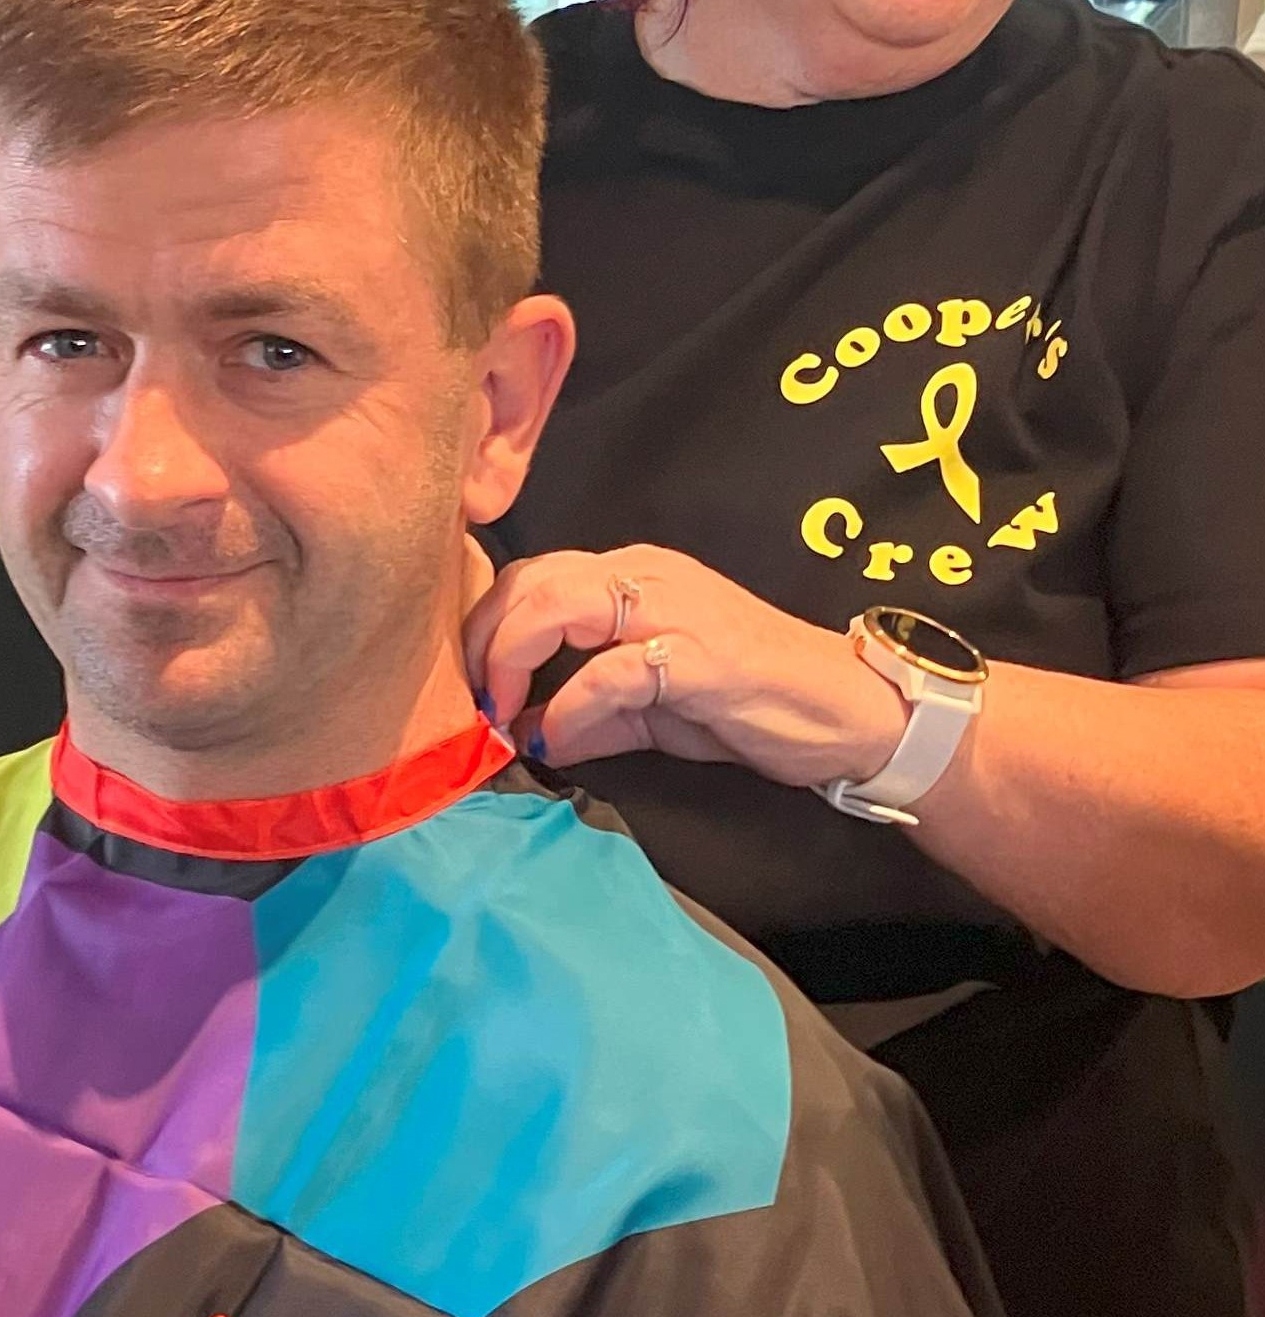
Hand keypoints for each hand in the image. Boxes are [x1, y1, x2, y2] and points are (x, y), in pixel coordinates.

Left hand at [462, 546, 907, 785]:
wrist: (845, 712)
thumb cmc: (749, 702)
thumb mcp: (651, 711)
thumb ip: (586, 715)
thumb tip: (525, 735)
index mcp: (632, 575)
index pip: (533, 576)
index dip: (487, 626)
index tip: (470, 686)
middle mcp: (647, 575)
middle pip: (530, 582)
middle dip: (482, 642)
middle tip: (473, 702)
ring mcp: (675, 610)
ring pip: (558, 606)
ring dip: (511, 662)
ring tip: (501, 714)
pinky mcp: (700, 656)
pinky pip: (611, 672)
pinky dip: (570, 708)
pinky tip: (558, 742)